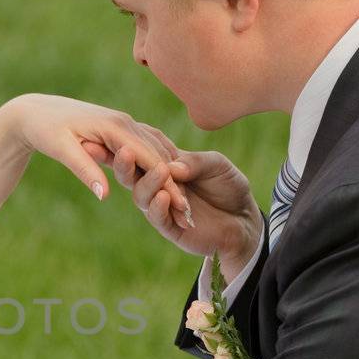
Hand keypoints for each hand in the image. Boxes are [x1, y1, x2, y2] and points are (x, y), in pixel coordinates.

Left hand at [0, 92, 185, 205]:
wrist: (35, 110)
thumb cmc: (45, 130)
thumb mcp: (62, 150)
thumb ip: (85, 170)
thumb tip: (103, 195)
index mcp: (115, 127)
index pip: (150, 159)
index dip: (168, 185)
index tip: (182, 209)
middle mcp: (126, 122)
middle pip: (160, 157)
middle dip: (177, 186)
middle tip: (190, 216)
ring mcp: (125, 123)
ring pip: (158, 150)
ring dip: (174, 177)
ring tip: (185, 207)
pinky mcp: (121, 128)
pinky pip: (149, 146)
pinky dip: (163, 165)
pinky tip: (172, 183)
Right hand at [110, 147, 260, 277]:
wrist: (244, 219)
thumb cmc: (228, 185)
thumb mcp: (216, 164)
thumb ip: (194, 162)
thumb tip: (170, 166)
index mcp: (164, 165)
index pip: (141, 152)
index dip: (127, 142)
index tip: (114, 130)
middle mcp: (157, 186)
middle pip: (131, 174)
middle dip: (124, 163)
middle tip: (124, 151)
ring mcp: (161, 207)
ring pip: (141, 196)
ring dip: (149, 183)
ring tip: (160, 171)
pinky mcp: (170, 228)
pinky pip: (158, 217)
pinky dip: (159, 207)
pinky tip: (164, 197)